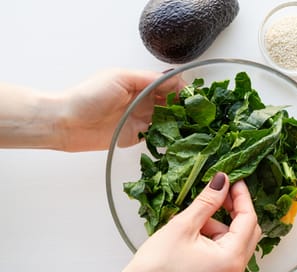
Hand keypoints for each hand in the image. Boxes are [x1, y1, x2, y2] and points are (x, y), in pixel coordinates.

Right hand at [0, 172, 260, 271]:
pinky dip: (208, 235)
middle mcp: (235, 271)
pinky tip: (186, 230)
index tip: (233, 175)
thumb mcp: (180, 225)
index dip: (241, 194)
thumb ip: (205, 200)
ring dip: (214, 222)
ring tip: (187, 217)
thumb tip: (223, 178)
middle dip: (227, 208)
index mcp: (231, 260)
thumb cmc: (151, 268)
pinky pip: (220, 249)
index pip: (249, 218)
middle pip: (243, 228)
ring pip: (230, 238)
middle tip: (206, 193)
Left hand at [58, 69, 184, 151]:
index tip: (195, 97)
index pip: (169, 84)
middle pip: (172, 102)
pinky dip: (169, 137)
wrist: (67, 123)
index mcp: (140, 83)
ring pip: (168, 119)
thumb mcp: (120, 78)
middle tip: (199, 114)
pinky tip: (180, 139)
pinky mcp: (137, 136)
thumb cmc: (88, 96)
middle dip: (186, 107)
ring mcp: (141, 119)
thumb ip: (148, 79)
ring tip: (195, 127)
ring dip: (180, 122)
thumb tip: (174, 79)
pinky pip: (158, 136)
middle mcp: (143, 100)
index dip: (183, 89)